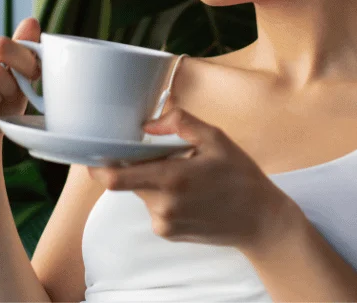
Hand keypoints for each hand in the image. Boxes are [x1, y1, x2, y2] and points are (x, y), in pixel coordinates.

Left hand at [87, 107, 301, 251]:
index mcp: (172, 180)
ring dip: (154, 180)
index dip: (97, 165)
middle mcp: (162, 206)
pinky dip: (163, 195)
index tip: (96, 152)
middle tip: (169, 155)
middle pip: (129, 180)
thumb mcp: (217, 139)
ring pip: (141, 192)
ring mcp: (163, 223)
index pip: (114, 178)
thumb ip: (180, 123)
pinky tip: (191, 193)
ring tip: (188, 175)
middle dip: (140, 164)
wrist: (260, 221)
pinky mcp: (166, 233)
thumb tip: (148, 124)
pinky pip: (152, 206)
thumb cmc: (241, 177)